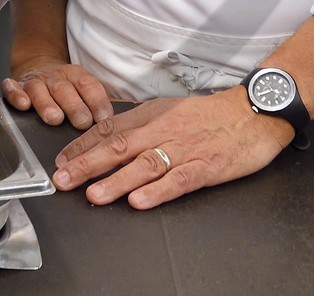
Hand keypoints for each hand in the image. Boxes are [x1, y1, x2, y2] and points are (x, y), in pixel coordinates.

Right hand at [2, 55, 113, 129]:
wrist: (37, 66)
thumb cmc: (67, 88)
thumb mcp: (84, 90)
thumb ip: (99, 105)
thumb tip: (122, 126)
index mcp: (77, 77)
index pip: (90, 86)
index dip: (98, 101)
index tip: (104, 119)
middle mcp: (56, 78)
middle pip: (65, 89)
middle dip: (74, 106)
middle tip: (81, 122)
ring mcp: (36, 82)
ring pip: (40, 90)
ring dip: (47, 104)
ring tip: (54, 118)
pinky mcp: (16, 86)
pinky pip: (13, 89)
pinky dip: (16, 95)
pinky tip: (23, 104)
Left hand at [51, 89, 292, 208]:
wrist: (253, 113)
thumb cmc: (208, 115)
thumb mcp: (167, 111)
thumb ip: (138, 126)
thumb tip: (104, 136)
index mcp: (150, 116)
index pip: (108, 131)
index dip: (81, 147)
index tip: (60, 162)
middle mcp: (162, 131)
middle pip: (118, 147)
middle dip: (86, 166)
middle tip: (62, 181)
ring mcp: (183, 150)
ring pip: (144, 166)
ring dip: (115, 181)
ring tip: (93, 195)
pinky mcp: (205, 167)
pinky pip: (178, 180)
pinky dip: (157, 191)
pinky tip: (139, 202)